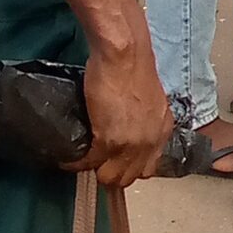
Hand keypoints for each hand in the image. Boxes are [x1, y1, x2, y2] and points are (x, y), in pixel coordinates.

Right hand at [79, 37, 170, 190]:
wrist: (124, 55)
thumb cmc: (133, 68)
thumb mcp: (149, 102)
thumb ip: (144, 122)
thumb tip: (129, 131)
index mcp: (163, 131)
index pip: (148, 168)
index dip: (129, 166)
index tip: (116, 161)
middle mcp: (151, 142)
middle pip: (129, 177)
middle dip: (111, 173)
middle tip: (95, 163)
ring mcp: (131, 144)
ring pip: (110, 177)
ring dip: (95, 171)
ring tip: (82, 162)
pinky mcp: (108, 140)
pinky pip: (90, 162)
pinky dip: (77, 163)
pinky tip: (69, 159)